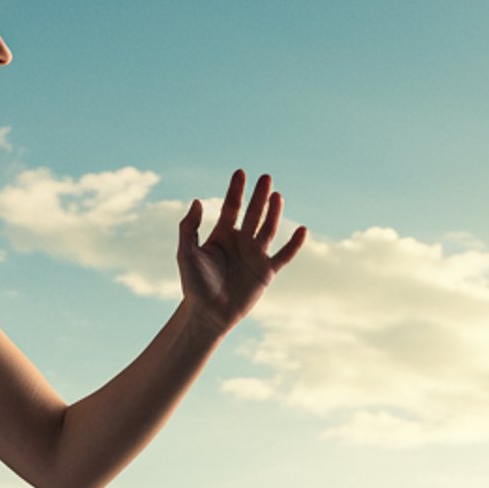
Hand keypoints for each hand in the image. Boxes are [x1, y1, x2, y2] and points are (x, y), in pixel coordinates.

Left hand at [177, 169, 306, 331]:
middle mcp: (240, 242)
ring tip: (277, 196)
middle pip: (253, 213)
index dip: (236, 190)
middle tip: (265, 177)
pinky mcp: (266, 272)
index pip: (231, 207)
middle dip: (259, 196)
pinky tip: (302, 230)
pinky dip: (294, 244)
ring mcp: (255, 256)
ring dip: (274, 213)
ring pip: (268, 229)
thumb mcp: (186, 254)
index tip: (241, 172)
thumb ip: (189, 228)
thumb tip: (197, 201)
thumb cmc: (194, 286)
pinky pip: (284, 256)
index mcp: (222, 236)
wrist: (207, 315)